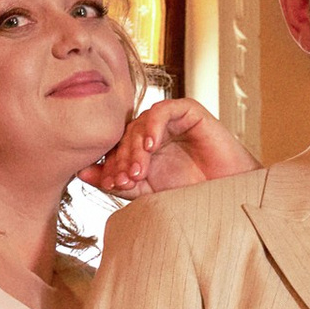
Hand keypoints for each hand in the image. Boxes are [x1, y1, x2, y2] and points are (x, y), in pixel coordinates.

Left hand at [89, 95, 257, 198]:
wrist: (228, 198)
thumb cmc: (192, 196)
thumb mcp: (148, 193)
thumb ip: (119, 182)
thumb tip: (81, 172)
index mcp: (142, 152)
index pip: (116, 151)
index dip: (109, 166)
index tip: (108, 185)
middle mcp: (154, 134)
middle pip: (125, 137)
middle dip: (122, 160)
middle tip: (123, 180)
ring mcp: (170, 122)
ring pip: (140, 125)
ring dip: (135, 148)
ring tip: (138, 172)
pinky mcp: (188, 111)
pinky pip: (163, 110)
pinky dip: (153, 126)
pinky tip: (152, 147)